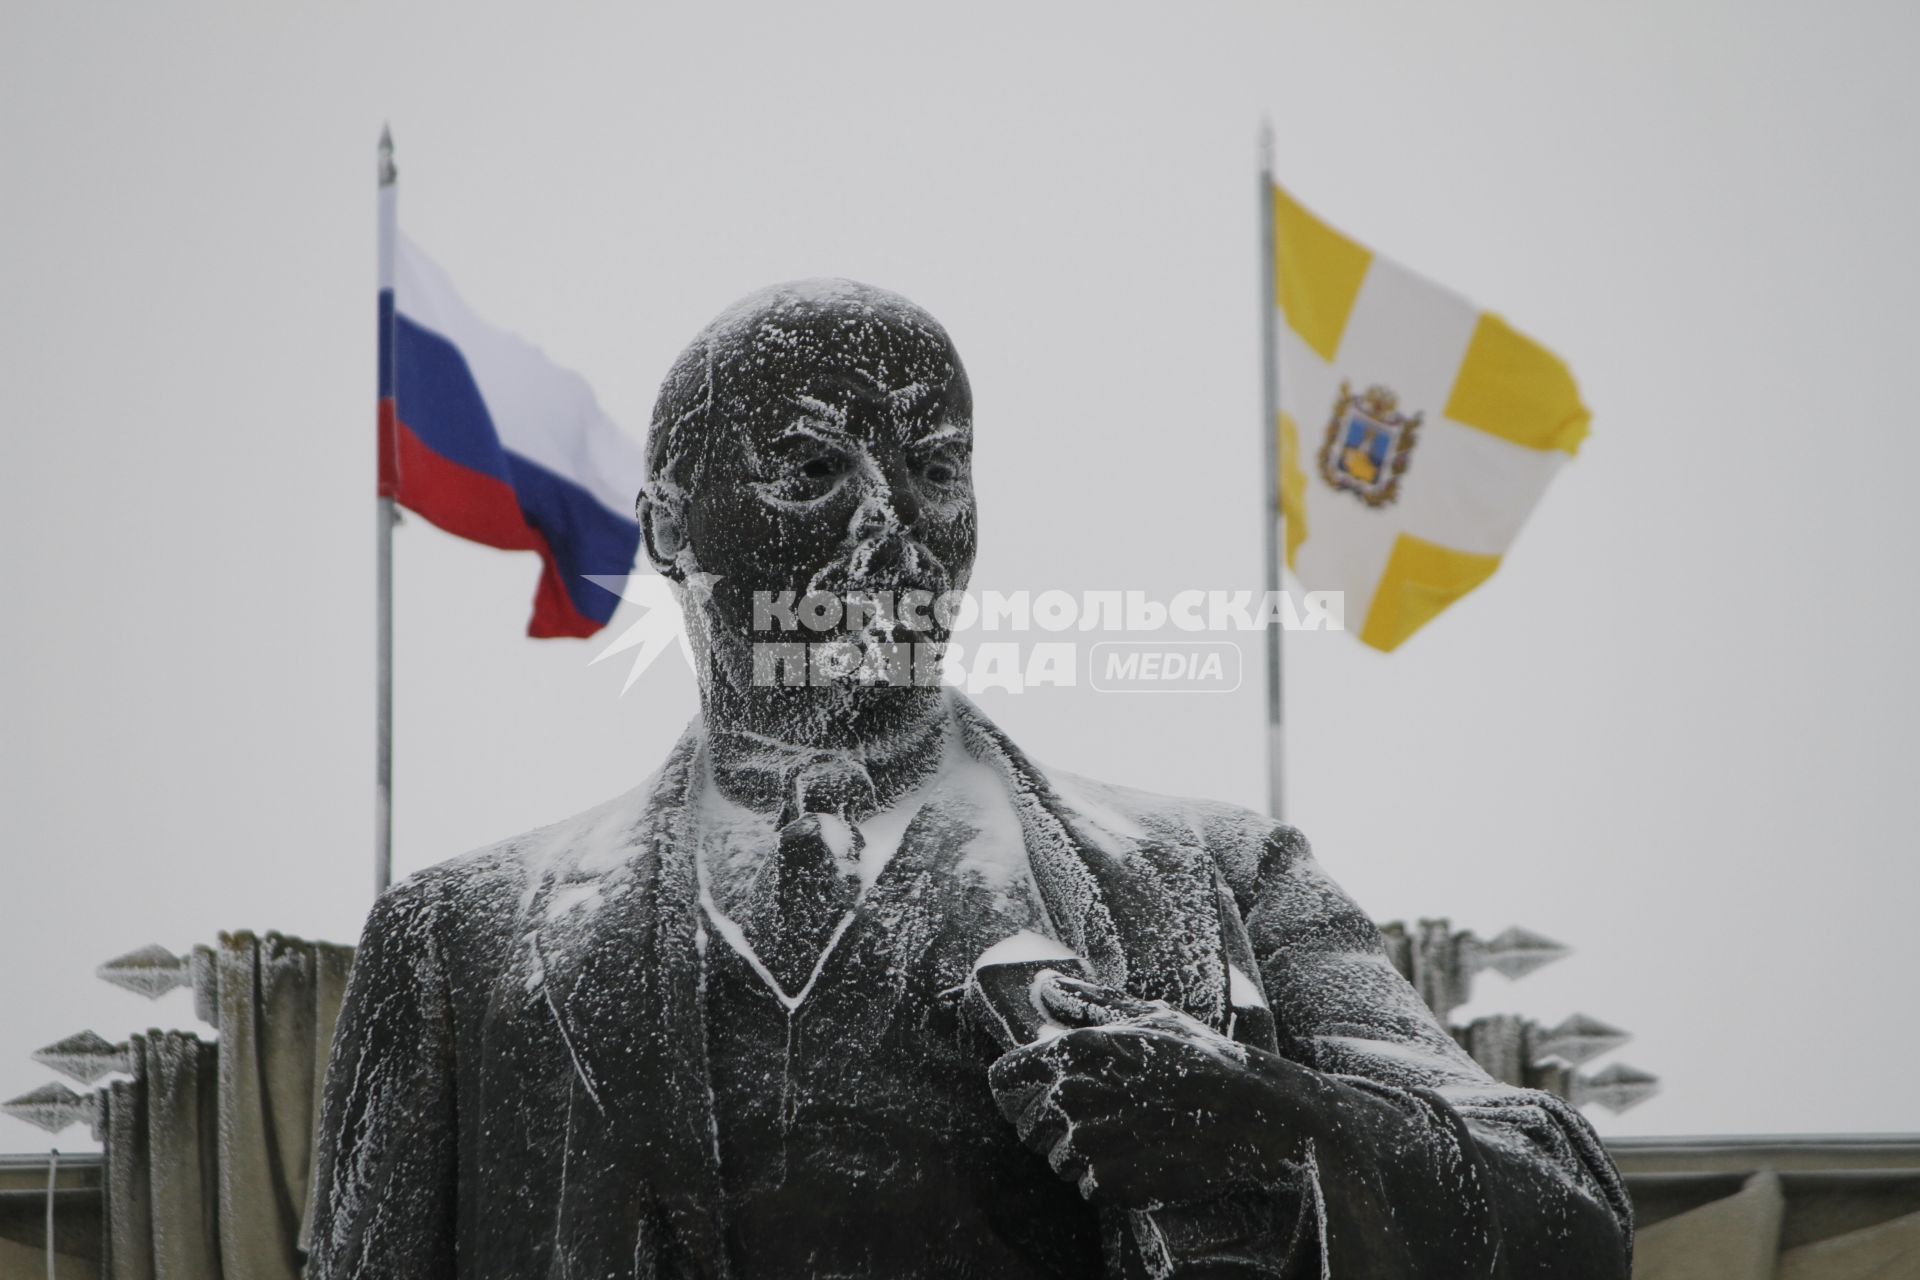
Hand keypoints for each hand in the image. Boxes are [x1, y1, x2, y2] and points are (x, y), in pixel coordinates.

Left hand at [987, 975, 1321, 1208]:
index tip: (1032, 1093)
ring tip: (1126, 1137)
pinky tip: (1139, 1160)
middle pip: (1028, 1125)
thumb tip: (1044, 984)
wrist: (1253, 1114)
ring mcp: (1093, 1143)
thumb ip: (1090, 1002)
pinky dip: (1107, 1181)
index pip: (1004, 1078)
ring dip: (1081, 1155)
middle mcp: (1076, 1096)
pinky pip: (1087, 1187)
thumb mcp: (1150, 1016)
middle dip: (1053, 1125)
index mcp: (1077, 1050)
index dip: (1014, 1088)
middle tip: (1100, 1117)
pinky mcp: (1114, 1183)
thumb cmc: (1204, 1058)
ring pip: (1057, 1159)